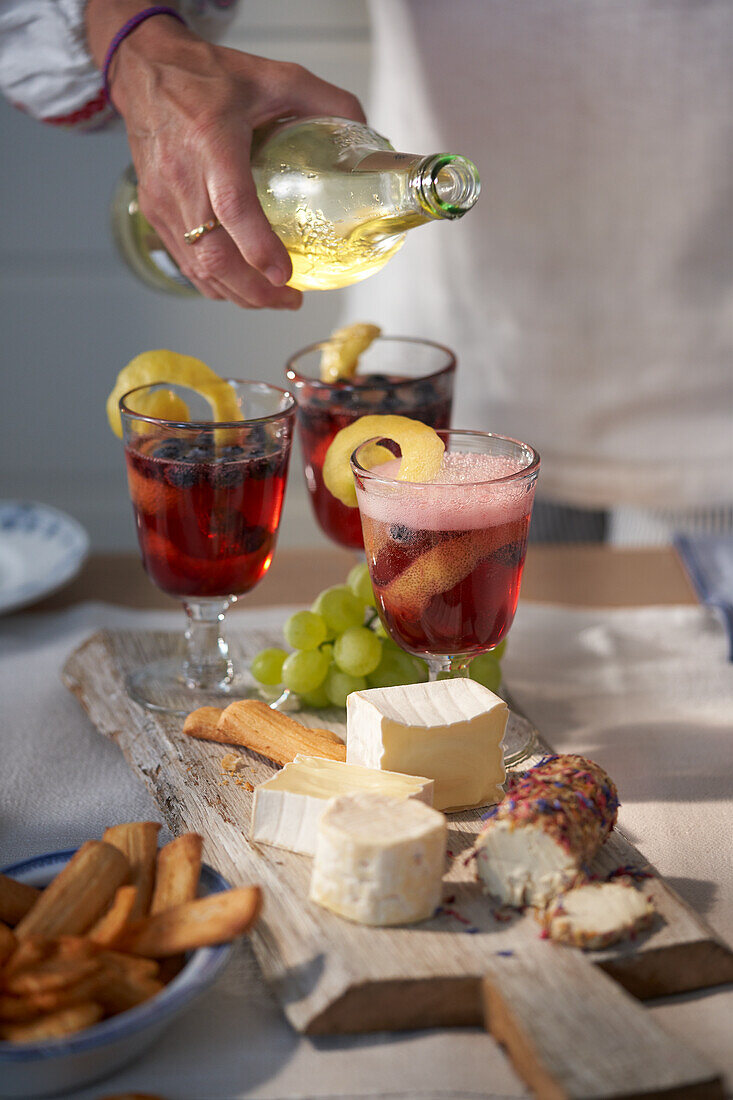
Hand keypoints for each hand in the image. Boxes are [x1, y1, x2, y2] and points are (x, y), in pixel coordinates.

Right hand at [88, 8, 365, 307]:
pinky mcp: (154, 211)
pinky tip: (240, 285)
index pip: (234, 207)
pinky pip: (184, 260)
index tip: (285, 275)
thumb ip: (325, 100)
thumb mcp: (274, 75)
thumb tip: (367, 129)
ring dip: (236, 293)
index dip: (259, 248)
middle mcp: (182, 177)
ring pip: (197, 266)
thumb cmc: (206, 74)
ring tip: (272, 299)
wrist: (144, 69)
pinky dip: (213, 281)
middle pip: (213, 254)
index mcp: (212, 142)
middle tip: (290, 300)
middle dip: (253, 290)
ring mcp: (163, 199)